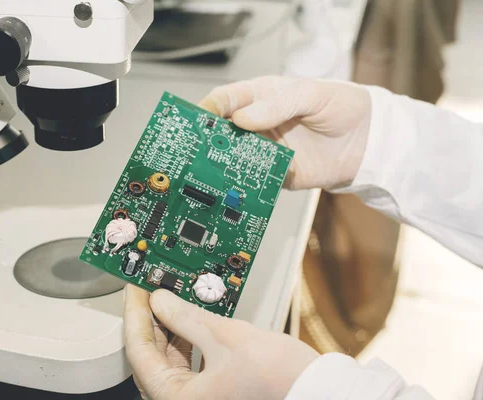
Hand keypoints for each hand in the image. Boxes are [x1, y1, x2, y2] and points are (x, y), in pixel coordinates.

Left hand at [123, 285, 318, 399]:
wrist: (318, 392)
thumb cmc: (280, 380)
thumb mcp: (225, 337)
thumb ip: (186, 317)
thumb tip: (161, 300)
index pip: (139, 351)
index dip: (135, 314)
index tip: (135, 289)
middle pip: (152, 357)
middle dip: (152, 320)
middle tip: (152, 289)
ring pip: (170, 361)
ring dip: (170, 329)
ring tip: (171, 299)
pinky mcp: (214, 394)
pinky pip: (190, 365)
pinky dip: (188, 341)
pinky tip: (191, 320)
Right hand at [199, 76, 371, 189]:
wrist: (368, 142)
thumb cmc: (340, 106)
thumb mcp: (311, 95)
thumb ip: (277, 104)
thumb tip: (241, 119)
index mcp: (259, 98)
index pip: (225, 100)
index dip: (208, 109)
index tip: (198, 120)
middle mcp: (255, 125)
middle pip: (221, 133)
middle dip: (207, 142)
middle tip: (197, 151)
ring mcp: (263, 151)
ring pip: (232, 158)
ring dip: (221, 166)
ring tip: (211, 173)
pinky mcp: (274, 175)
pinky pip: (253, 181)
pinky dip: (243, 186)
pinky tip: (235, 189)